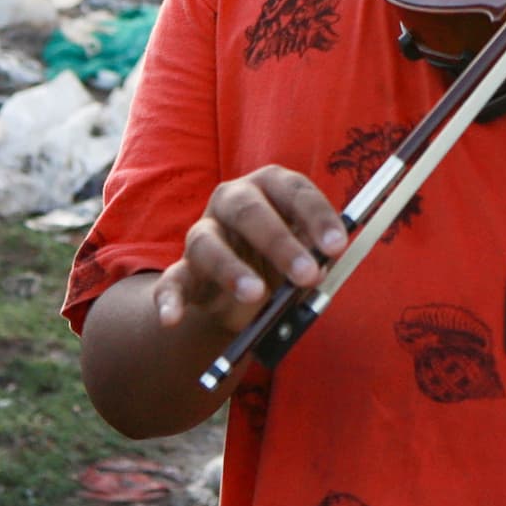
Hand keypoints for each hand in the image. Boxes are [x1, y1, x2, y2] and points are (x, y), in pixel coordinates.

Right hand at [151, 164, 350, 341]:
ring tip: (256, 295)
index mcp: (269, 186)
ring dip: (232, 269)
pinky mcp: (183, 270)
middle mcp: (232, 200)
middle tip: (307, 275)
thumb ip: (314, 257)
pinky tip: (171, 319)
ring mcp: (202, 233)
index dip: (317, 217)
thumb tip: (321, 267)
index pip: (294, 190)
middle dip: (281, 243)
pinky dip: (168, 300)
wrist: (243, 291)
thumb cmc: (281, 261)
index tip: (337, 247)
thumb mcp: (304, 256)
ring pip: (206, 242)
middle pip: (250, 211)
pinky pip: (170, 281)